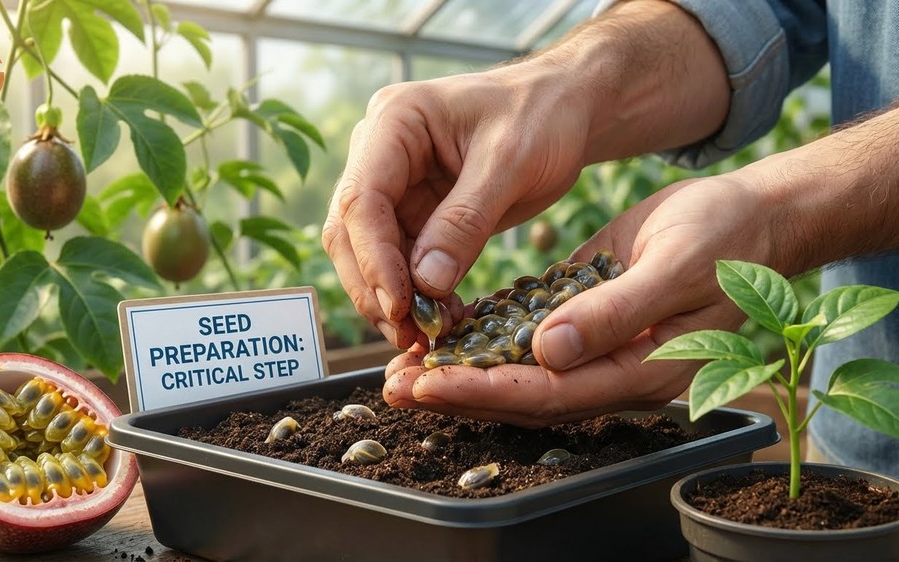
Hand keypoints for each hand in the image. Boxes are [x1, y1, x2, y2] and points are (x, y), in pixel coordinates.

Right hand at [322, 65, 593, 349]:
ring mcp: (393, 186)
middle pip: (351, 232)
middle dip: (375, 288)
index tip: (401, 306)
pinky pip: (401, 263)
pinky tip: (441, 320)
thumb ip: (466, 221)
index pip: (362, 199)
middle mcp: (379, 154)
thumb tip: (427, 284)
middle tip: (409, 334)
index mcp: (393, 122)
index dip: (374, 258)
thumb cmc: (542, 116)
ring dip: (391, 300)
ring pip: (369, 255)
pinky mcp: (414, 214)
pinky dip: (416, 296)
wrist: (565, 110)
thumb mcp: (512, 161)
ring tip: (427, 336)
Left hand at [384, 173, 779, 425]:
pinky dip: (484, 338)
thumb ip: (618, 314)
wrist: (748, 217)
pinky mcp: (583, 317)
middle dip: (458, 391)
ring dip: (462, 370)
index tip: (432, 383)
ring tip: (404, 365)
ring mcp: (597, 347)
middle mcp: (613, 370)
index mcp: (642, 371)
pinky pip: (527, 338)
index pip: (551, 394)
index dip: (488, 391)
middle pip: (524, 394)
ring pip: (519, 372)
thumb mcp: (678, 268)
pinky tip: (445, 331)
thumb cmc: (727, 240)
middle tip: (395, 384)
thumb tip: (550, 351)